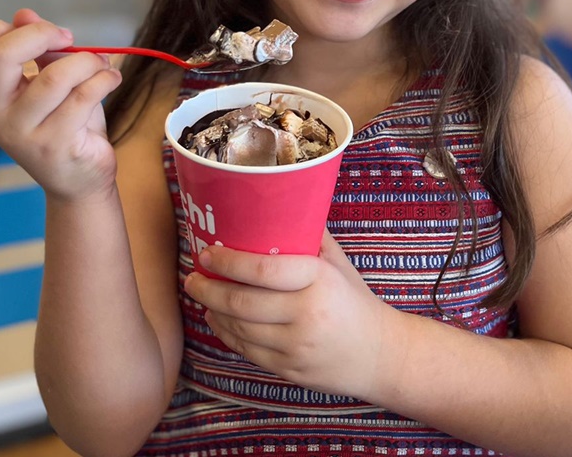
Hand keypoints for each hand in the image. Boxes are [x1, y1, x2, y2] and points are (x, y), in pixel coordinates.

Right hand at [0, 8, 122, 200]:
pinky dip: (105, 79)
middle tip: (69, 39)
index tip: (41, 33)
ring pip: (55, 76)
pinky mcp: (55, 145)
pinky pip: (84, 97)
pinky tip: (111, 79)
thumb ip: (37, 49)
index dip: (3, 29)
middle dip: (43, 34)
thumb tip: (25, 14)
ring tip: (102, 66)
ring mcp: (22, 132)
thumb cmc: (64, 125)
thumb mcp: (47, 82)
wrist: (79, 179)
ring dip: (89, 61)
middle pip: (2, 55)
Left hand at [184, 231, 394, 399]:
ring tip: (201, 293)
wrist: (379, 353)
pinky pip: (247, 351)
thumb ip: (311, 235)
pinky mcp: (289, 369)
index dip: (229, 261)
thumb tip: (282, 202)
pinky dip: (226, 333)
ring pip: (239, 328)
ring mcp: (296, 346)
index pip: (263, 270)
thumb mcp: (338, 262)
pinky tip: (217, 318)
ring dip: (213, 309)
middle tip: (192, 275)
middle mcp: (306, 314)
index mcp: (318, 280)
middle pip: (242, 302)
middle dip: (209, 288)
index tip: (207, 252)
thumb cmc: (354, 299)